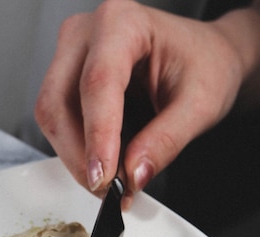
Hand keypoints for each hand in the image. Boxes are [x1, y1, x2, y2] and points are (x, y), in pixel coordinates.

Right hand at [35, 0, 259, 206]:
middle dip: (81, 155)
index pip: (98, 83)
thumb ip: (166, 141)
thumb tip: (133, 174)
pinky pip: (60, 123)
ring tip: (113, 183)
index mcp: (123, 22)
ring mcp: (72, 56)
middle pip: (59, 102)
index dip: (98, 136)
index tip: (104, 178)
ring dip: (77, 158)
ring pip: (53, 118)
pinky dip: (79, 153)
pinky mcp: (69, 80)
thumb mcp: (200, 105)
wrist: (206, 59)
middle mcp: (87, 33)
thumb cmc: (206, 66)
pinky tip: (106, 167)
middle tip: (110, 191)